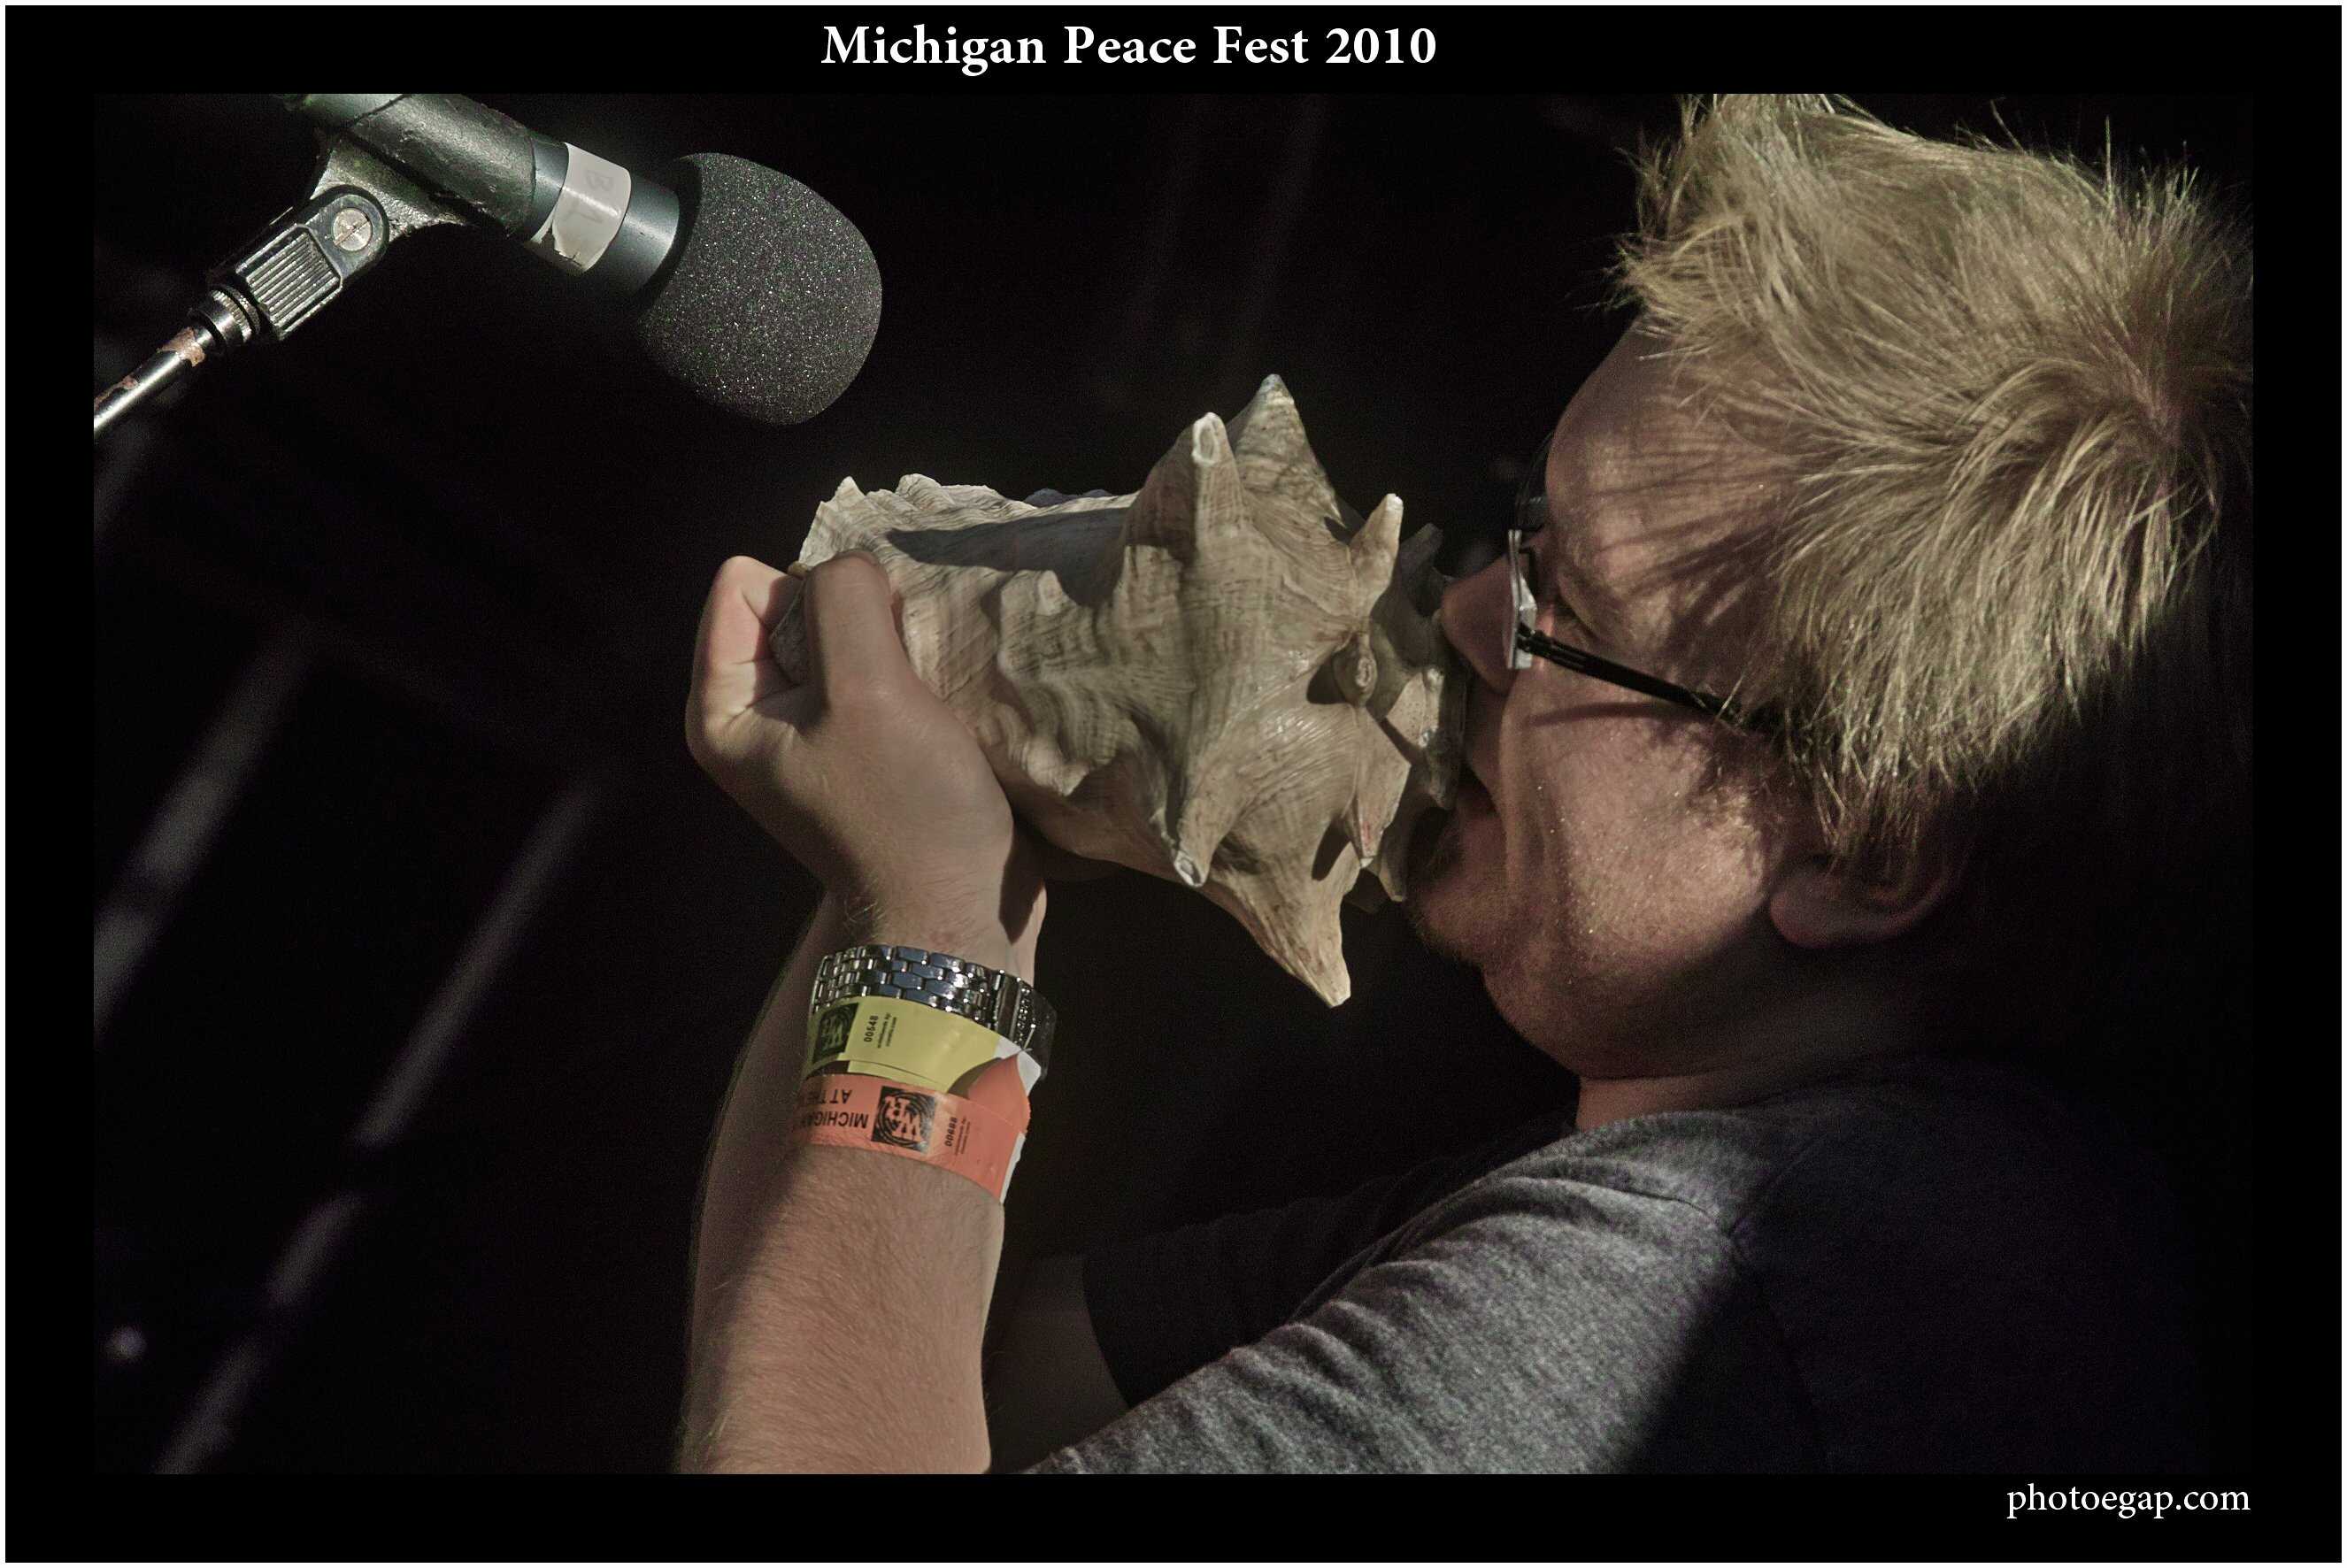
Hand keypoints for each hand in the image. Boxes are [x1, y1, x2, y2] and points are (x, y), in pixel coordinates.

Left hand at [686, 552, 1044, 975]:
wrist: (958, 917)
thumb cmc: (905, 810)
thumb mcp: (865, 687)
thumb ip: (843, 599)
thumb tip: (853, 570)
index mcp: (722, 708)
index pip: (748, 582)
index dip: (811, 601)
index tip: (858, 663)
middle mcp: (756, 718)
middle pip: (800, 605)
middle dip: (857, 624)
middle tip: (896, 686)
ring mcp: (813, 737)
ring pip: (851, 637)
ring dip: (896, 651)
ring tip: (926, 699)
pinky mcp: (865, 750)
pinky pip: (883, 675)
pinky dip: (915, 681)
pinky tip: (942, 714)